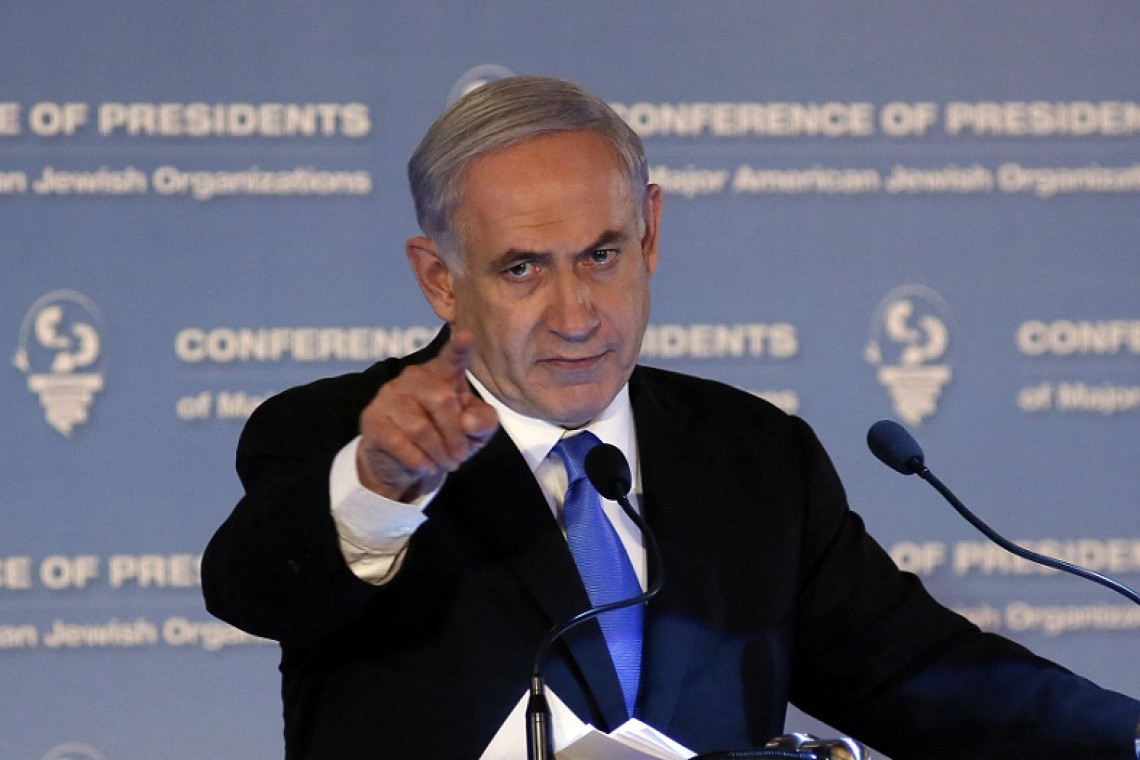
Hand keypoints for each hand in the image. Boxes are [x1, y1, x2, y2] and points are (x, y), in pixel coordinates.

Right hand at [356, 331, 498, 500]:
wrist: (403, 463)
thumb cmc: (445, 438)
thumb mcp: (474, 433)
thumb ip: (483, 422)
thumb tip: (467, 422)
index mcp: (441, 374)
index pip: (452, 358)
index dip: (459, 348)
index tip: (467, 336)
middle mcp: (412, 378)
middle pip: (442, 400)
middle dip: (455, 435)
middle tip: (460, 456)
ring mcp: (389, 396)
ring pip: (421, 427)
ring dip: (439, 452)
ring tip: (446, 464)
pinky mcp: (372, 420)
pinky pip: (400, 443)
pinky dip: (419, 461)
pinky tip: (425, 465)